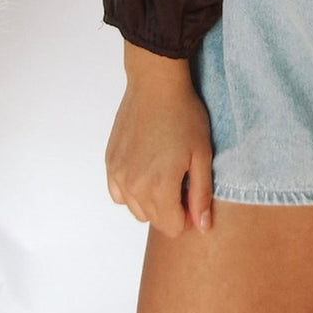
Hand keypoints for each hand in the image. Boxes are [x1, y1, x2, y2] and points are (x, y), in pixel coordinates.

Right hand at [105, 43, 213, 238]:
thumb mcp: (202, 155)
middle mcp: (134, 186)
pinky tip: (145, 171)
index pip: (173, 228)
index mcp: (160, 187)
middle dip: (171, 208)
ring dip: (151, 201)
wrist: (155, 85)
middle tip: (181, 178)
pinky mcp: (110, 163)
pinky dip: (132, 191)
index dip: (188, 215)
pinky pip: (119, 194)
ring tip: (164, 172)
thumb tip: (202, 227)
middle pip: (154, 220)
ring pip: (136, 210)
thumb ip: (201, 195)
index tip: (193, 193)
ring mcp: (119, 175)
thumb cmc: (184, 115)